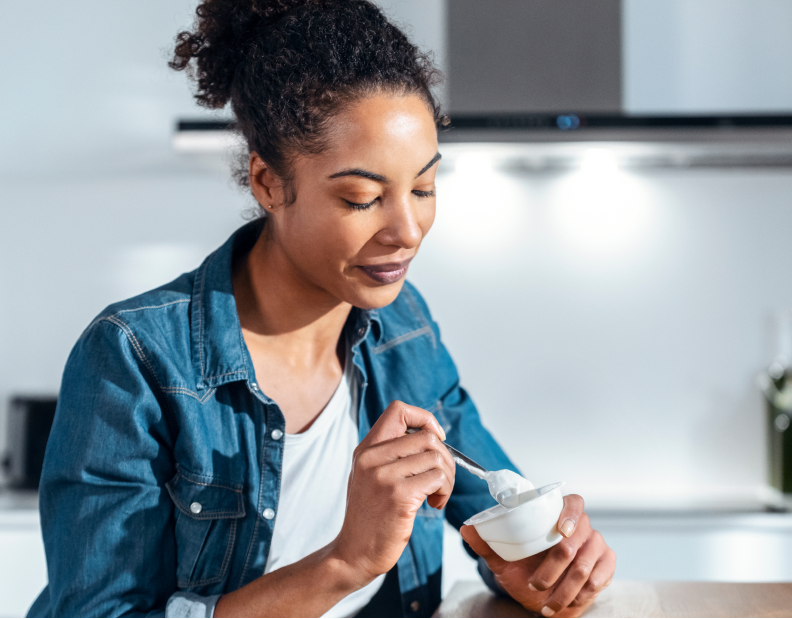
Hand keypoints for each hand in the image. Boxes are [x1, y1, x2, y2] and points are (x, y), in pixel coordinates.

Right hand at [331, 400, 454, 586]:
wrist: (354, 554)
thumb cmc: (369, 516)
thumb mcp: (369, 475)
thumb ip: (390, 453)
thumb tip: (431, 435)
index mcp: (366, 449)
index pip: (399, 409)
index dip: (425, 419)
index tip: (435, 439)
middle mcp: (372, 458)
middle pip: (427, 437)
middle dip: (445, 457)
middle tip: (441, 479)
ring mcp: (384, 477)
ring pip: (437, 458)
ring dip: (447, 478)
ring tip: (437, 494)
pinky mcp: (399, 496)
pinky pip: (437, 479)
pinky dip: (444, 492)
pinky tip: (434, 504)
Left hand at [461, 495, 614, 617]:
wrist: (541, 596)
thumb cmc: (525, 571)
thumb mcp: (503, 559)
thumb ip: (487, 543)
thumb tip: (466, 528)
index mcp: (557, 515)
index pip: (573, 502)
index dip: (570, 514)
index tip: (561, 531)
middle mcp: (581, 527)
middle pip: (579, 537)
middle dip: (555, 567)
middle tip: (536, 585)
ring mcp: (596, 545)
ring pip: (586, 563)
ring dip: (566, 588)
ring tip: (548, 604)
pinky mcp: (607, 564)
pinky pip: (601, 577)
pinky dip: (584, 594)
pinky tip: (570, 603)